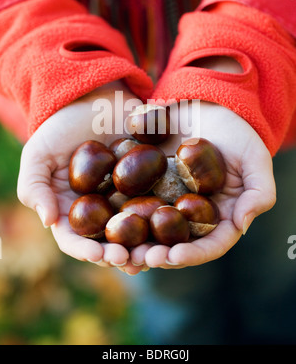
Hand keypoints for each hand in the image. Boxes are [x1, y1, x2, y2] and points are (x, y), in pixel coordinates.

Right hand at [17, 81, 145, 271]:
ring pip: (134, 232)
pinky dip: (163, 222)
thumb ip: (34, 186)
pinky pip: (156, 207)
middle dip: (118, 255)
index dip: (85, 250)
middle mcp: (98, 210)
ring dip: (143, 247)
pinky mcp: (147, 185)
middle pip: (108, 242)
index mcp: (71, 208)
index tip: (99, 254)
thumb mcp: (39, 152)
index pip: (75, 239)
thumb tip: (48, 221)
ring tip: (154, 254)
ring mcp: (124, 199)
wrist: (96, 97)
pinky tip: (172, 229)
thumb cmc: (62, 125)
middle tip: (131, 261)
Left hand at [129, 101, 276, 268]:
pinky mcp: (147, 185)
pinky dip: (120, 216)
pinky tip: (106, 222)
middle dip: (158, 255)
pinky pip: (132, 203)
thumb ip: (258, 193)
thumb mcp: (255, 159)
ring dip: (135, 243)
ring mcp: (168, 201)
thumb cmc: (238, 133)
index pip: (210, 244)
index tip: (175, 256)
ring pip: (150, 230)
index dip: (194, 254)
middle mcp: (192, 215)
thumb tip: (241, 226)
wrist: (208, 105)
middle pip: (175, 244)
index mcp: (220, 217)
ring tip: (119, 250)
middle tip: (141, 258)